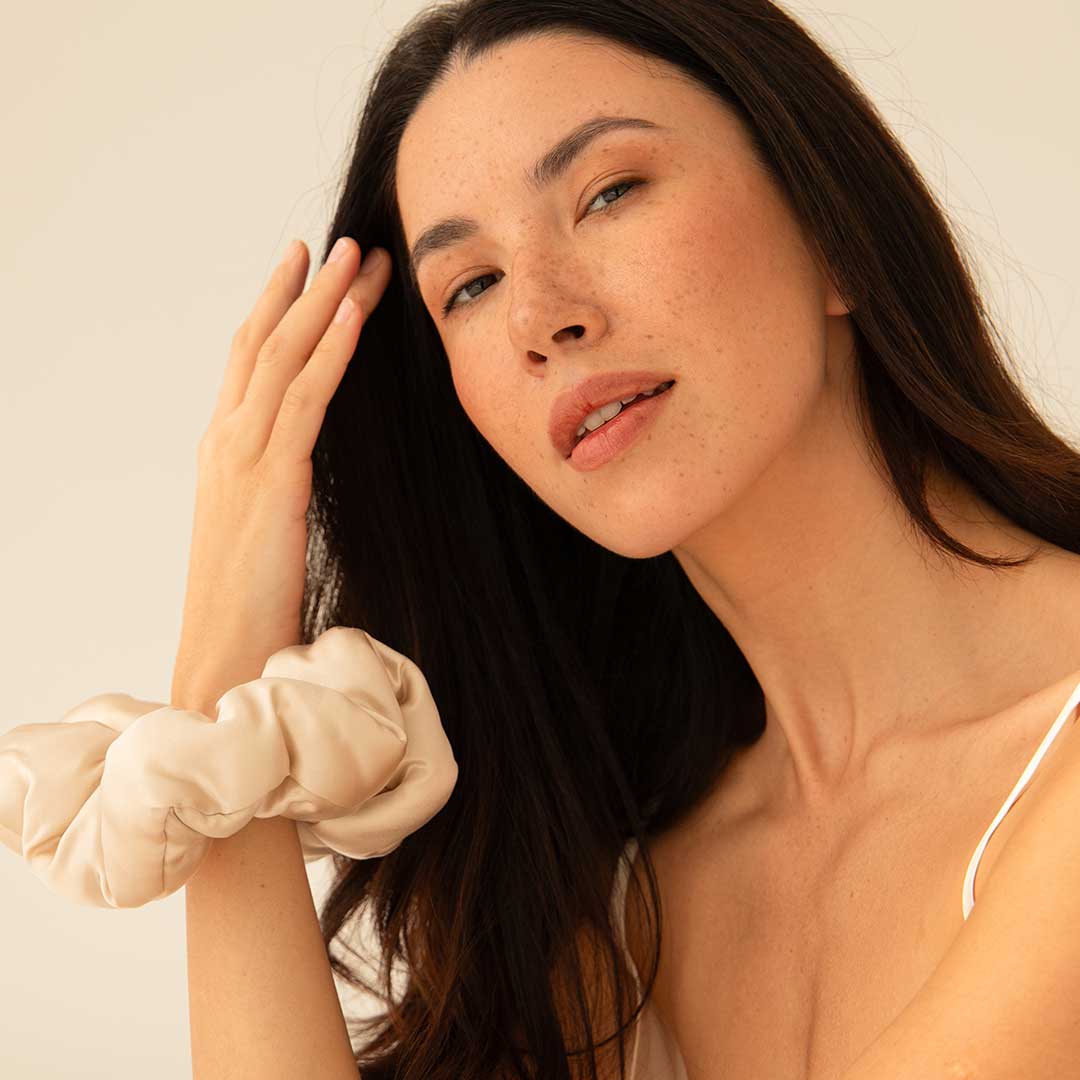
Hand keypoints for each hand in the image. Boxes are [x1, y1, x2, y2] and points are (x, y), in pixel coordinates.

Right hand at [170, 237, 391, 712]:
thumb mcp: (262, 529)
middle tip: (340, 241)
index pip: (248, 361)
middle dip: (304, 287)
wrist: (225, 657)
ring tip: (358, 256)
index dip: (276, 309)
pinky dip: (329, 353)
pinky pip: (304, 402)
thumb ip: (277, 485)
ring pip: (283, 358)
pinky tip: (354, 317)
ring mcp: (242, 458)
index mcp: (223, 452)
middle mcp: (226, 442)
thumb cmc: (250, 604)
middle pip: (264, 343)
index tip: (306, 268)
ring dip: (324, 301)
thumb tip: (305, 463)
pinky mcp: (272, 482)